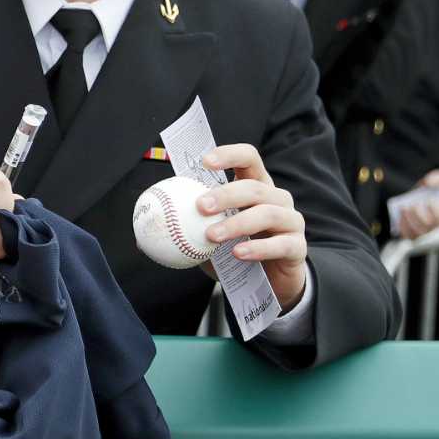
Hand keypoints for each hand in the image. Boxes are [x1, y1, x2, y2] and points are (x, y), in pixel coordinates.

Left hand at [197, 144, 307, 310]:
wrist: (269, 283)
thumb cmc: (235, 251)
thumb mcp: (207, 238)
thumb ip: (183, 227)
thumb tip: (141, 231)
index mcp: (255, 187)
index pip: (248, 158)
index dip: (229, 155)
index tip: (204, 162)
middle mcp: (277, 199)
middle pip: (254, 187)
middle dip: (226, 193)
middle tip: (200, 206)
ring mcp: (291, 221)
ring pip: (268, 213)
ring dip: (237, 223)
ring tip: (212, 236)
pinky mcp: (298, 246)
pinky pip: (281, 244)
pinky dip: (258, 248)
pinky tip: (238, 253)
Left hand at [393, 168, 438, 241]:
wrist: (410, 198)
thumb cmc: (425, 190)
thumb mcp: (432, 180)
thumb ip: (436, 178)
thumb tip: (431, 183)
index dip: (437, 209)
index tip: (429, 200)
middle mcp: (435, 224)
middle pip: (430, 225)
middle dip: (421, 215)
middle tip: (413, 205)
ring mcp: (424, 231)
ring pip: (419, 232)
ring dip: (411, 220)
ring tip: (405, 208)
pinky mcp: (412, 234)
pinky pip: (408, 235)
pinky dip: (403, 226)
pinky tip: (400, 216)